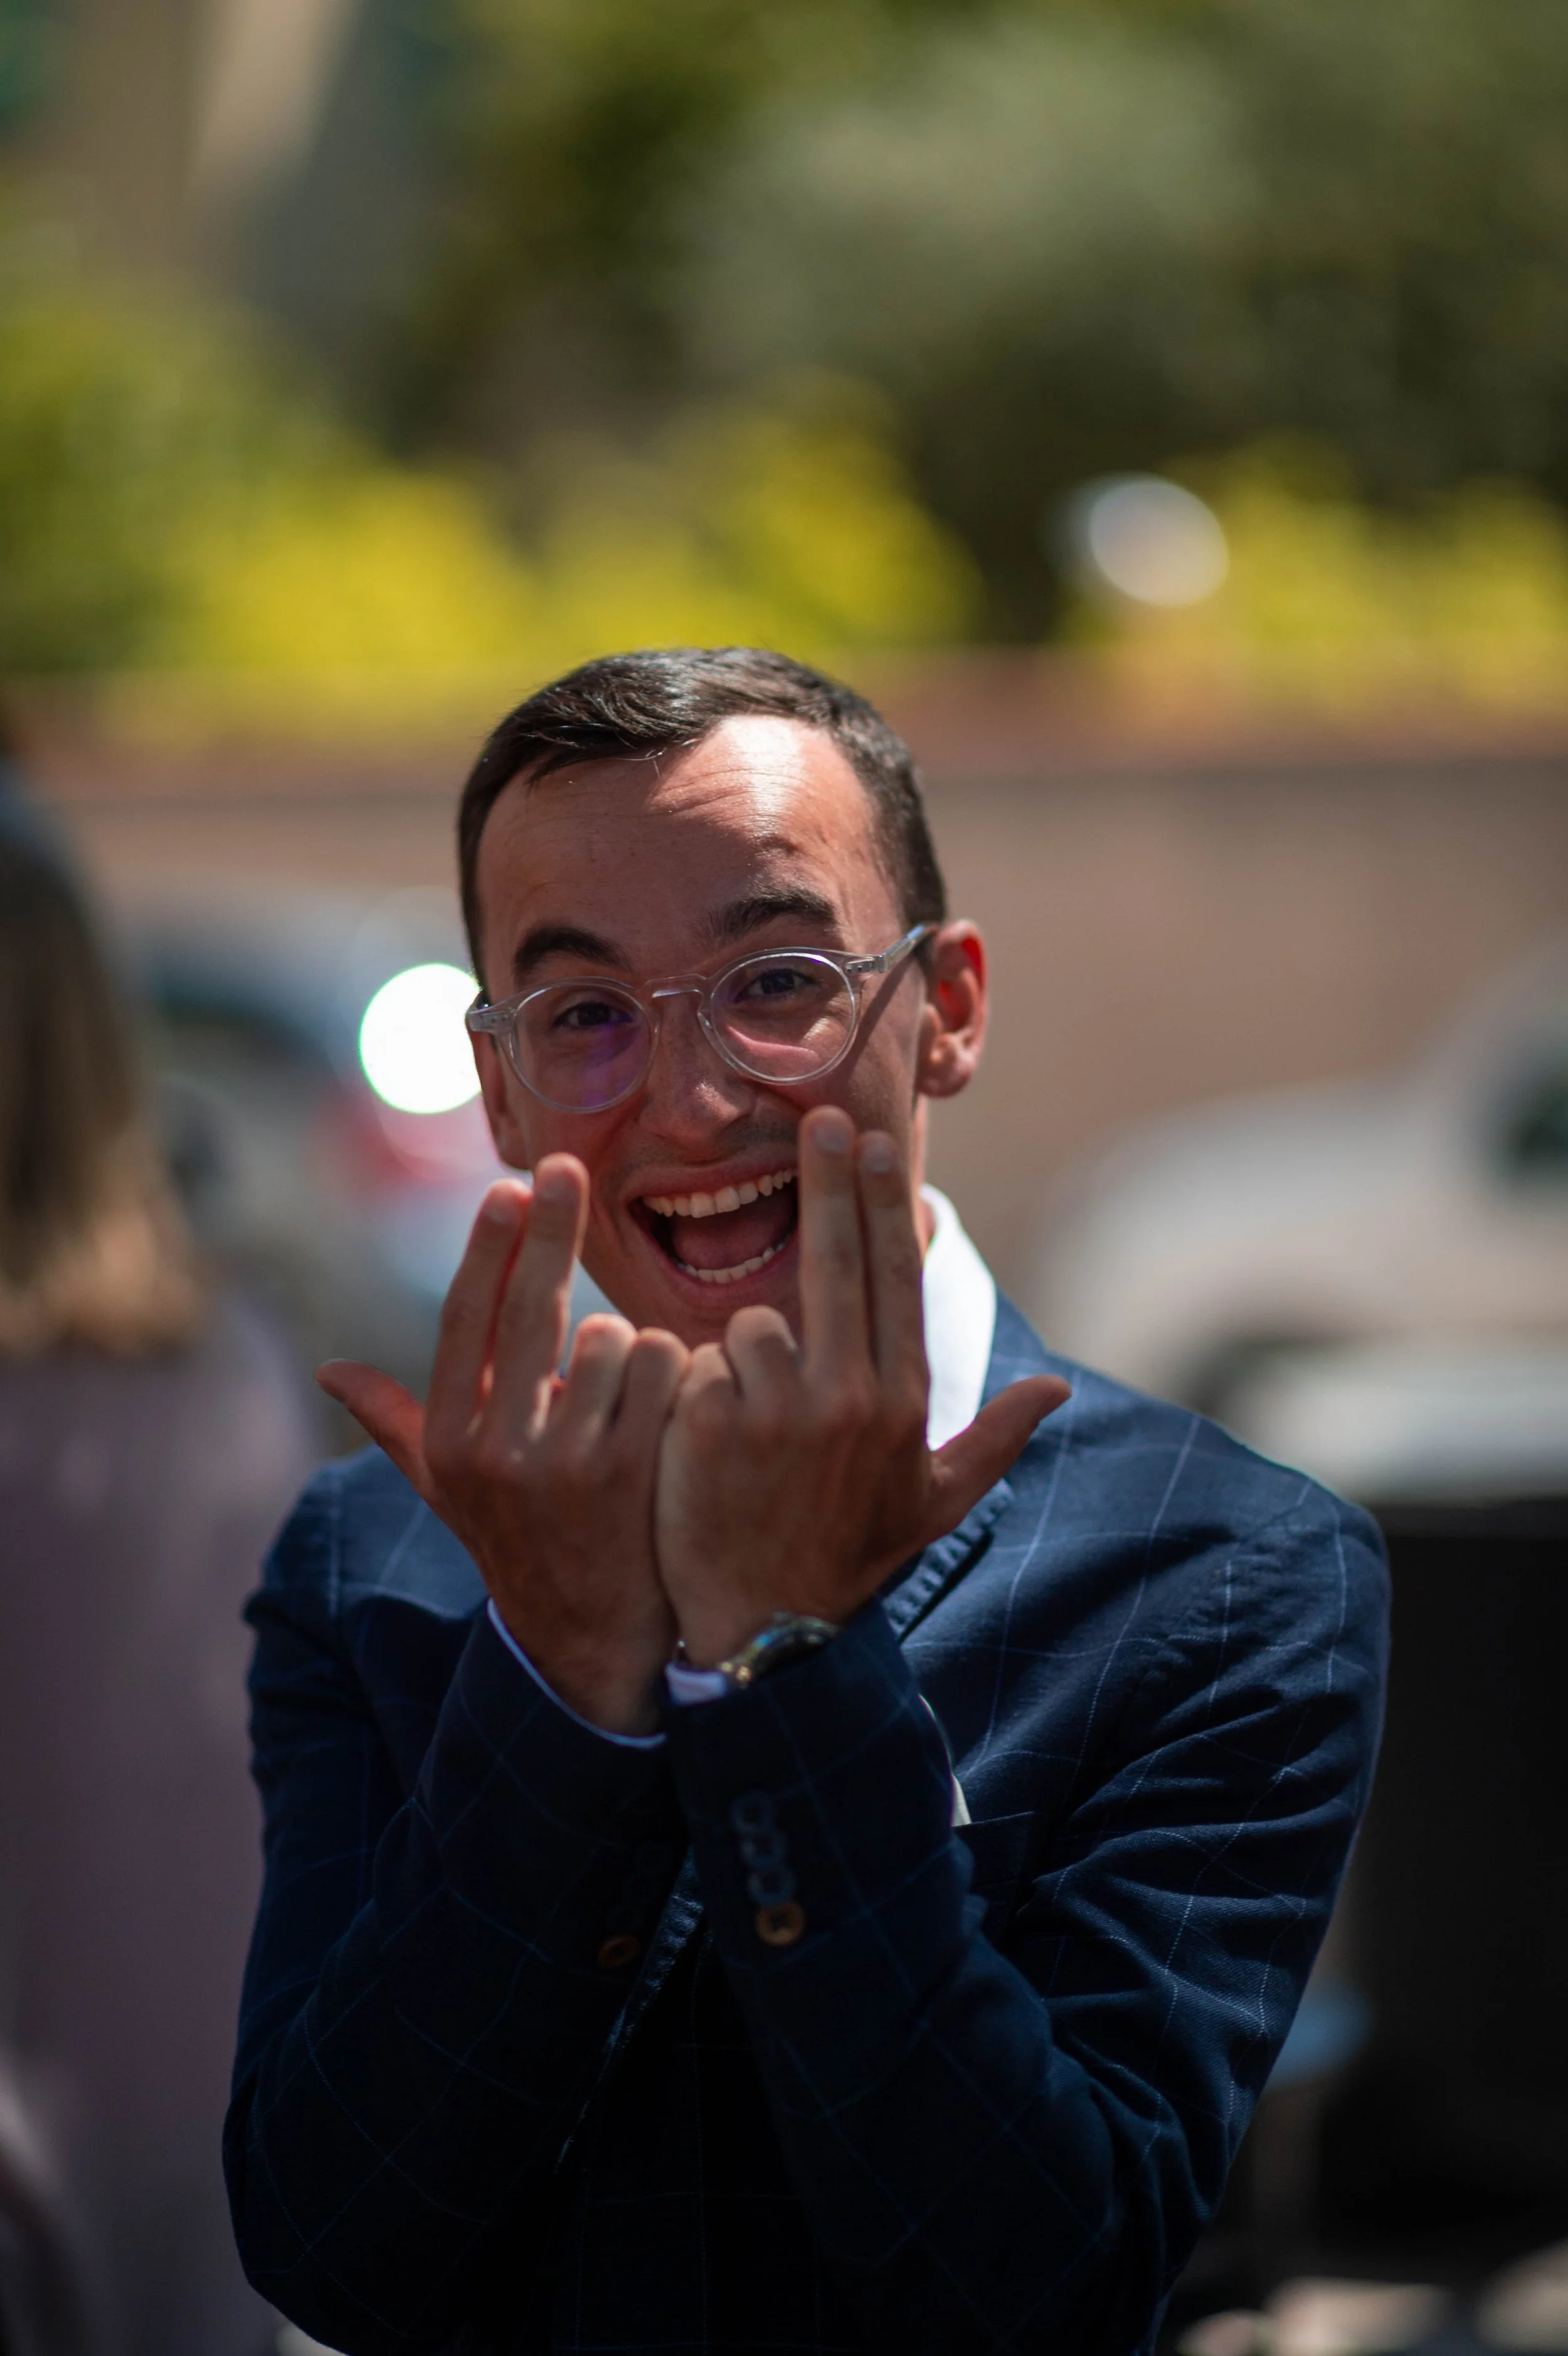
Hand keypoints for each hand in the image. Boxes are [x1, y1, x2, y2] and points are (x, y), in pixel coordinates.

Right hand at [318, 1159, 688, 1734]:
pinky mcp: (630, 1476)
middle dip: (549, 1228)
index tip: (508, 1188)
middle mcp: (496, 1451)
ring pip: (611, 1339)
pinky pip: (665, 1373)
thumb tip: (325, 1372)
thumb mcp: (450, 1490)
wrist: (590, 1645)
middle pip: (530, 1309)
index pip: (464, 1320)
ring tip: (629, 1389)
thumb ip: (396, 1423)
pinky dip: (676, 1370)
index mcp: (450, 1442)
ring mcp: (564, 1464)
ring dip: (630, 1343)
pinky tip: (677, 1399)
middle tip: (568, 1167)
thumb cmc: (523, 1543)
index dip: (487, 1249)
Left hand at [654, 1107, 1069, 1667]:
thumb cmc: (847, 1560)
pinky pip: (697, 1362)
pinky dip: (694, 1390)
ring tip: (744, 1428)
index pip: (897, 1279)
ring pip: (755, 1322)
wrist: (764, 1636)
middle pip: (839, 1261)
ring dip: (743, 1358)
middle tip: (823, 1117)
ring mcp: (781, 1408)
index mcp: (903, 1403)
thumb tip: (1058, 1389)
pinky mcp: (712, 1421)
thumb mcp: (932, 1507)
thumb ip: (992, 1440)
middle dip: (833, 1182)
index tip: (878, 1146)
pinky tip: (702, 1445)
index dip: (887, 1207)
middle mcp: (851, 1396)